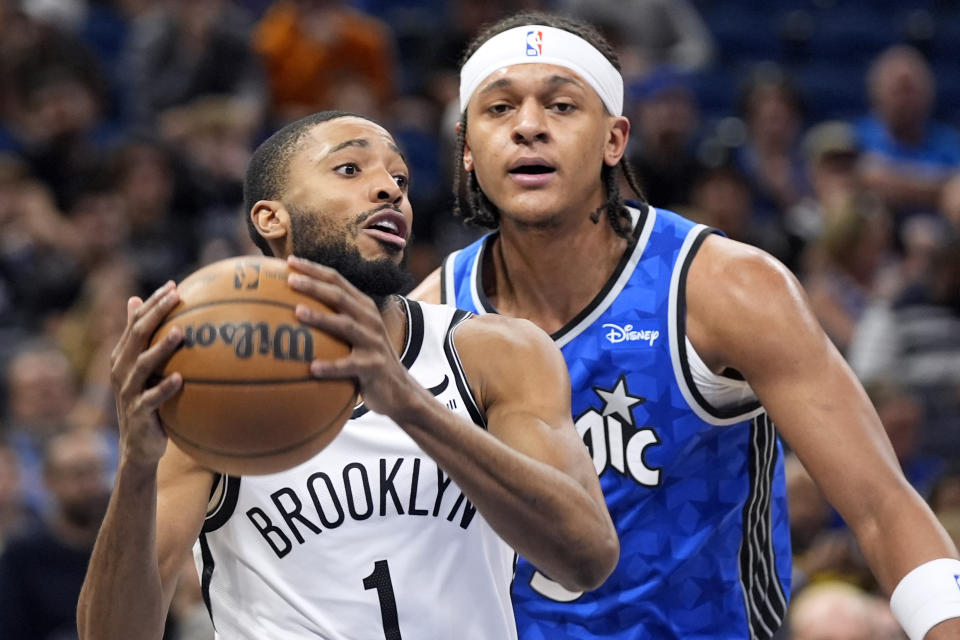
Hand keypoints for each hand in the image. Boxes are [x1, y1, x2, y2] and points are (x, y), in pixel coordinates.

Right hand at [109, 281, 183, 467]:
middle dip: (156, 313)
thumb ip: (143, 340)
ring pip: (143, 364)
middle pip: (138, 335)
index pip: (137, 322)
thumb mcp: (143, 371)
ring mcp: (128, 391)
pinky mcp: (139, 413)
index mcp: (123, 356)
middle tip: (177, 296)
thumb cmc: (147, 402)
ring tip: (180, 332)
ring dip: (162, 348)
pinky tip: (181, 378)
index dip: (153, 303)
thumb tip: (138, 302)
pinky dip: (165, 387)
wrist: (139, 447)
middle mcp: (121, 370)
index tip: (174, 286)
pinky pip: (152, 398)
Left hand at [286, 255, 422, 419]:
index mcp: (363, 307)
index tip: (289, 262)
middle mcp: (370, 320)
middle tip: (290, 280)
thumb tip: (287, 311)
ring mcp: (373, 342)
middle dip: (315, 286)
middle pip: (340, 296)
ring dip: (321, 318)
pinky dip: (331, 366)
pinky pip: (349, 365)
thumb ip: (332, 320)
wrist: (398, 389)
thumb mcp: (354, 334)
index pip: (337, 281)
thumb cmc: (365, 359)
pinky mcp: (374, 366)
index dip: (315, 270)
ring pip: (346, 325)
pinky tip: (312, 367)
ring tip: (298, 312)